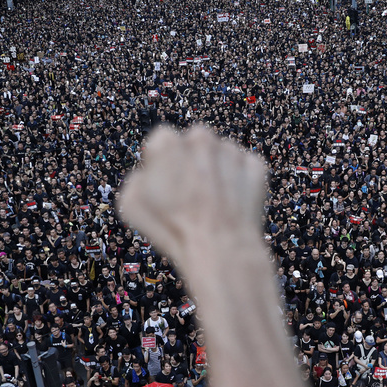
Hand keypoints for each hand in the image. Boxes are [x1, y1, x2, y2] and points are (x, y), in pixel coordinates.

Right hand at [119, 125, 267, 267]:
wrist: (219, 248)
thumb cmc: (172, 228)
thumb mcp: (131, 204)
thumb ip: (136, 179)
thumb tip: (146, 173)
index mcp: (168, 142)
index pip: (162, 142)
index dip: (162, 164)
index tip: (165, 183)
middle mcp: (201, 138)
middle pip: (194, 144)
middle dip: (191, 162)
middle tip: (190, 193)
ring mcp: (231, 151)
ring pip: (221, 155)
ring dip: (216, 171)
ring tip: (212, 203)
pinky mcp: (255, 165)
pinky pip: (244, 168)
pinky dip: (240, 181)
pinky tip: (231, 204)